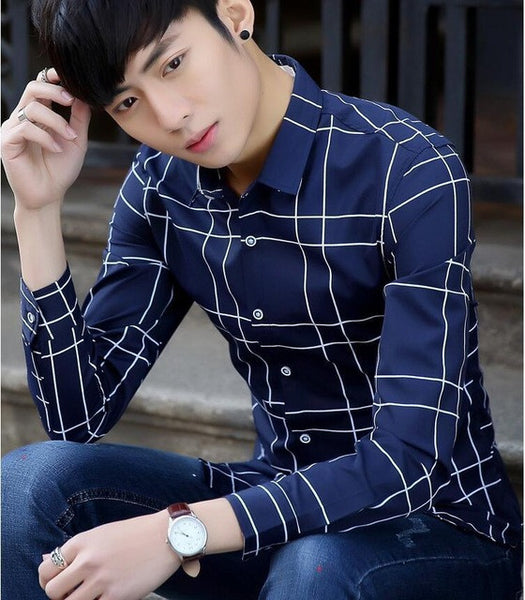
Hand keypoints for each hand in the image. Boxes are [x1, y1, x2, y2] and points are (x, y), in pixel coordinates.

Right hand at [1, 68, 90, 210]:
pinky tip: (56, 149)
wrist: (50, 195)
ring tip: (70, 138)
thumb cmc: (61, 170)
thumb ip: (79, 119)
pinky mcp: (7, 142)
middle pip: (33, 88)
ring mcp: (13, 129)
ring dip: (57, 121)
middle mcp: (23, 118)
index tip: (68, 76)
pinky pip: (25, 128)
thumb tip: (84, 96)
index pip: (40, 87)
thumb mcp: (76, 141)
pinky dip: (45, 136)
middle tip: (71, 100)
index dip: (51, 78)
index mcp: (38, 116)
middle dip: (54, 90)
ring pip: (32, 108)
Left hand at [38, 510, 180, 599]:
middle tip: (73, 594)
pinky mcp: (118, 596)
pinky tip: (107, 597)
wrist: (168, 535)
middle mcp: (88, 560)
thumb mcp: (102, 533)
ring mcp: (102, 579)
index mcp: (82, 542)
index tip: (58, 584)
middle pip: (52, 591)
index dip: (47, 581)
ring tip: (90, 596)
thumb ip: (75, 548)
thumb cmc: (136, 533)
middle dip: (60, 596)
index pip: (45, 569)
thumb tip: (45, 558)